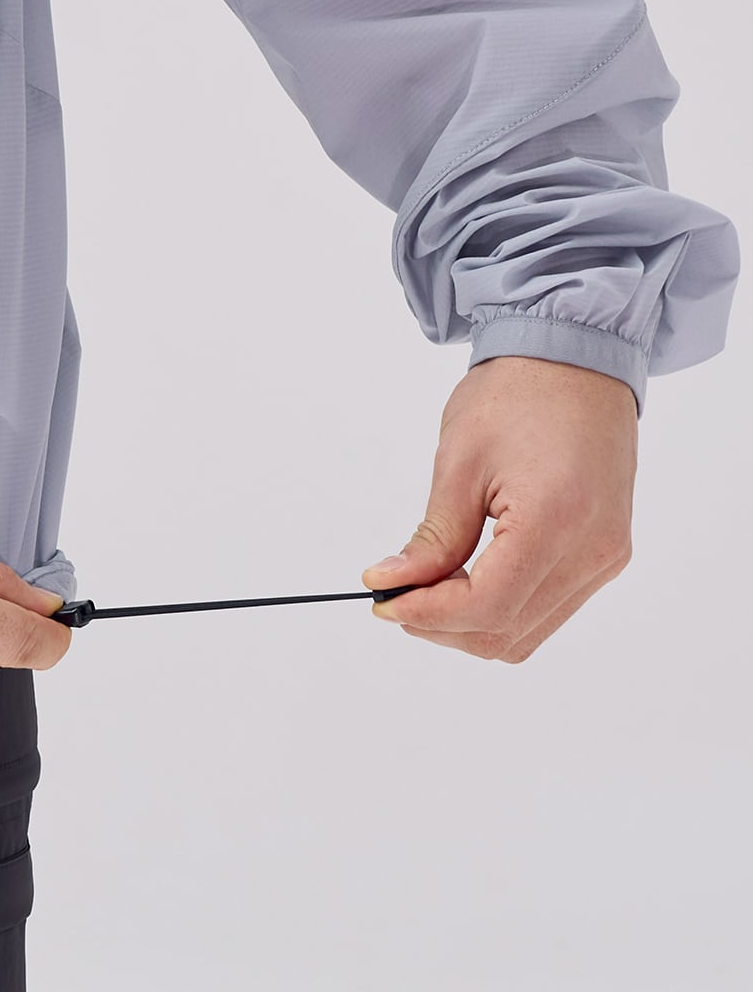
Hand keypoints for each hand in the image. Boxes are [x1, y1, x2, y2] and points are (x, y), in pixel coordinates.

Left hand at [359, 354, 636, 661]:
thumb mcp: (460, 463)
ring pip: (527, 634)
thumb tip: (393, 584)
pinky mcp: (607, 554)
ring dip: (470, 624)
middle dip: (442, 625)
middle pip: (507, 632)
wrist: (578, 356)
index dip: (428, 614)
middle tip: (397, 593)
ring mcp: (607, 556)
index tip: (384, 600)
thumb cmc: (519, 393)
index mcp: (557, 520)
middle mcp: (594, 550)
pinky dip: (501, 610)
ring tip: (428, 586)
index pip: (487, 606)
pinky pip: (549, 610)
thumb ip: (432, 538)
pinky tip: (467, 580)